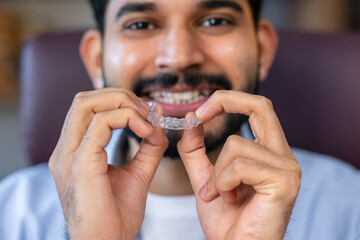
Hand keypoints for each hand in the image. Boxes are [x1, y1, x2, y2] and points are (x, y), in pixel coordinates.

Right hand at [49, 88, 167, 239]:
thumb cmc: (117, 215)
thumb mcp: (137, 174)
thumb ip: (148, 147)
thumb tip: (156, 116)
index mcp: (74, 152)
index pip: (87, 108)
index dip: (118, 101)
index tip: (146, 112)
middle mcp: (65, 150)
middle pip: (83, 99)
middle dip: (119, 96)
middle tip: (145, 111)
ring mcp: (68, 156)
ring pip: (87, 104)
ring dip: (123, 104)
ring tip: (146, 120)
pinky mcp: (80, 164)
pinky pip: (101, 124)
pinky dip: (127, 119)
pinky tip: (146, 132)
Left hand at [177, 90, 300, 239]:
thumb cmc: (227, 220)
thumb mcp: (206, 178)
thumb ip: (196, 150)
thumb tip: (191, 119)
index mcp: (269, 152)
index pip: (258, 107)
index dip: (228, 100)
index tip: (201, 111)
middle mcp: (284, 156)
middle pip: (261, 106)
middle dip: (225, 101)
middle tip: (200, 115)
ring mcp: (288, 168)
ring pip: (236, 145)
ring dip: (216, 174)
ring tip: (220, 195)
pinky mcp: (284, 182)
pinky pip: (239, 166)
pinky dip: (223, 183)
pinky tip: (230, 200)